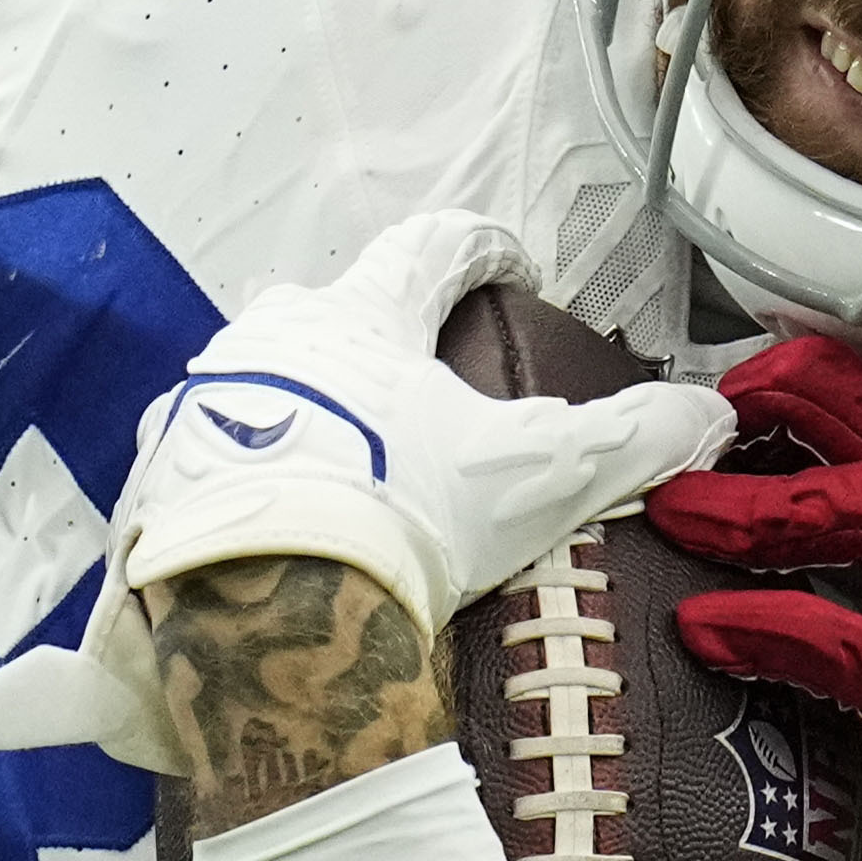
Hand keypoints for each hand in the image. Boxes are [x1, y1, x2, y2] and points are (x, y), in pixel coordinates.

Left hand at [70, 213, 736, 774]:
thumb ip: (632, 438)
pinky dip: (240, 491)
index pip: (431, 247)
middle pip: (325, 311)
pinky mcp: (150, 488)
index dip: (483, 251)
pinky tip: (269, 537)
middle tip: (413, 388)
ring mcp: (195, 411)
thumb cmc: (403, 514)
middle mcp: (265, 340)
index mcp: (361, 315)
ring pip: (254, 389)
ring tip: (338, 472)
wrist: (254, 613)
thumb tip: (712, 414)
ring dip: (296, 414)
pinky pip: (203, 472)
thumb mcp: (538, 474)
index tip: (515, 268)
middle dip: (370, 336)